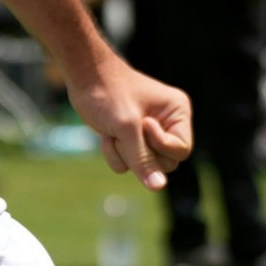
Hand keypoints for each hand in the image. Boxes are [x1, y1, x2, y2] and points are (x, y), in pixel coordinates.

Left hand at [69, 58, 193, 191]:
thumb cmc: (108, 94)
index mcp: (178, 112)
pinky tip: (106, 133)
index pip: (181, 150)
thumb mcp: (126, 127)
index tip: (141, 126)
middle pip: (165, 162)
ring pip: (143, 166)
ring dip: (123, 152)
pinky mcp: (132, 139)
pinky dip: (114, 152)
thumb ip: (143, 159)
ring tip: (113, 129)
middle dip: (139, 152)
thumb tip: (158, 187)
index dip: (160, 146)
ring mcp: (150, 133)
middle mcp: (168, 123)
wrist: (84, 78)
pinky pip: (127, 164)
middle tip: (124, 130)